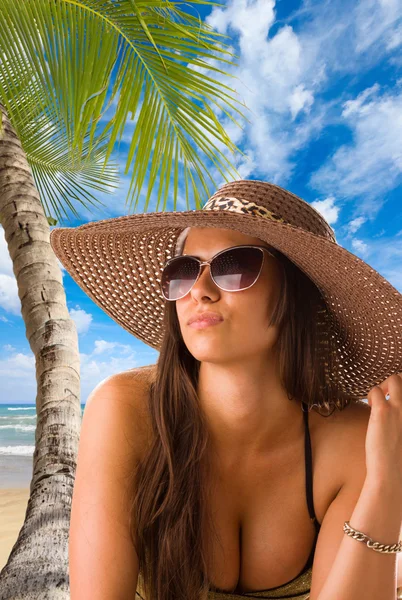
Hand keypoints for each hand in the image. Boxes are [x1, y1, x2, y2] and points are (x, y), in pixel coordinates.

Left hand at [366, 373, 401, 487]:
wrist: (393, 475)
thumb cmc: (401, 459)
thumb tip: (397, 416)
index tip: (397, 401)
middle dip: (399, 383)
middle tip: (390, 395)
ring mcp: (401, 408)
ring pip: (395, 378)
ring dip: (385, 385)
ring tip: (380, 400)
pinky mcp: (383, 411)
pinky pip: (376, 390)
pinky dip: (372, 394)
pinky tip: (370, 406)